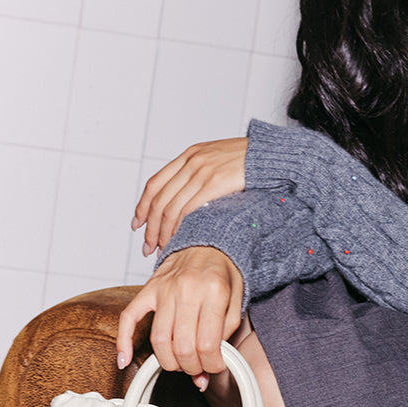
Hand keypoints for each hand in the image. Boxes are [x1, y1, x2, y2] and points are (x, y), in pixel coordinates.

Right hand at [116, 247, 243, 387]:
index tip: (214, 367)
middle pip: (182, 347)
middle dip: (192, 367)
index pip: (207, 344)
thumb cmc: (223, 274)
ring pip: (159, 340)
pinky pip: (129, 318)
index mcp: (214, 291)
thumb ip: (226, 333)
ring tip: (180, 364)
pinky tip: (124, 360)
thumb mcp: (236, 301)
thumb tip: (210, 364)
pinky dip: (123, 342)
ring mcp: (164, 288)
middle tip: (198, 369)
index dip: (212, 365)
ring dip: (169, 362)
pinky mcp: (148, 289)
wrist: (209, 244)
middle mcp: (186, 289)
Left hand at [133, 138, 246, 255]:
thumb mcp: (218, 162)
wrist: (270, 155)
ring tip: (161, 250)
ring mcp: (202, 172)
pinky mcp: (214, 183)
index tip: (137, 224)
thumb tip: (188, 200)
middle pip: (159, 199)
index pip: (155, 184)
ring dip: (162, 233)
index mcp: (189, 155)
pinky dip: (179, 229)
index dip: (142, 207)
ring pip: (171, 208)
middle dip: (150, 228)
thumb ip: (200, 175)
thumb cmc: (249, 163)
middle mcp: (191, 162)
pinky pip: (188, 210)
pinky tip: (179, 241)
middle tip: (147, 247)